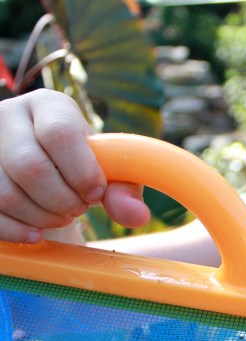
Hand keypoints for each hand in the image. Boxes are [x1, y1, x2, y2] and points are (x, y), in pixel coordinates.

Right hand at [0, 90, 148, 241]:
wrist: (48, 169)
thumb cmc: (83, 165)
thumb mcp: (109, 169)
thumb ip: (125, 188)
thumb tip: (137, 215)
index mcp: (48, 106)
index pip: (59, 134)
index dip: (81, 172)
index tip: (94, 193)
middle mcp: (9, 117)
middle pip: (29, 167)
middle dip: (61, 200)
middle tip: (77, 209)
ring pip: (4, 193)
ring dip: (41, 218)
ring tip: (60, 217)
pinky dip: (16, 231)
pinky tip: (36, 234)